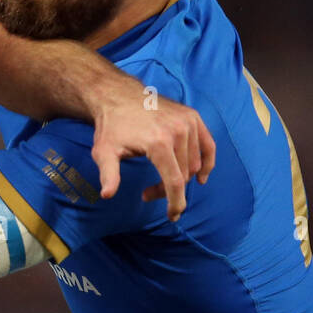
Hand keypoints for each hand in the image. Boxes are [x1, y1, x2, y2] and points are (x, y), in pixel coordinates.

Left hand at [91, 84, 214, 220]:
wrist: (119, 95)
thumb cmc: (111, 126)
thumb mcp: (104, 151)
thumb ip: (108, 174)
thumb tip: (107, 195)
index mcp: (159, 142)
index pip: (174, 182)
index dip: (175, 203)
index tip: (173, 216)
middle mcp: (178, 131)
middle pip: (183, 175)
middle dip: (168, 190)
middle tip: (147, 193)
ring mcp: (188, 122)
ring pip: (194, 164)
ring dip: (181, 177)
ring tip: (159, 180)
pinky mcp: (193, 117)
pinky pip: (208, 145)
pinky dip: (207, 162)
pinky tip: (201, 176)